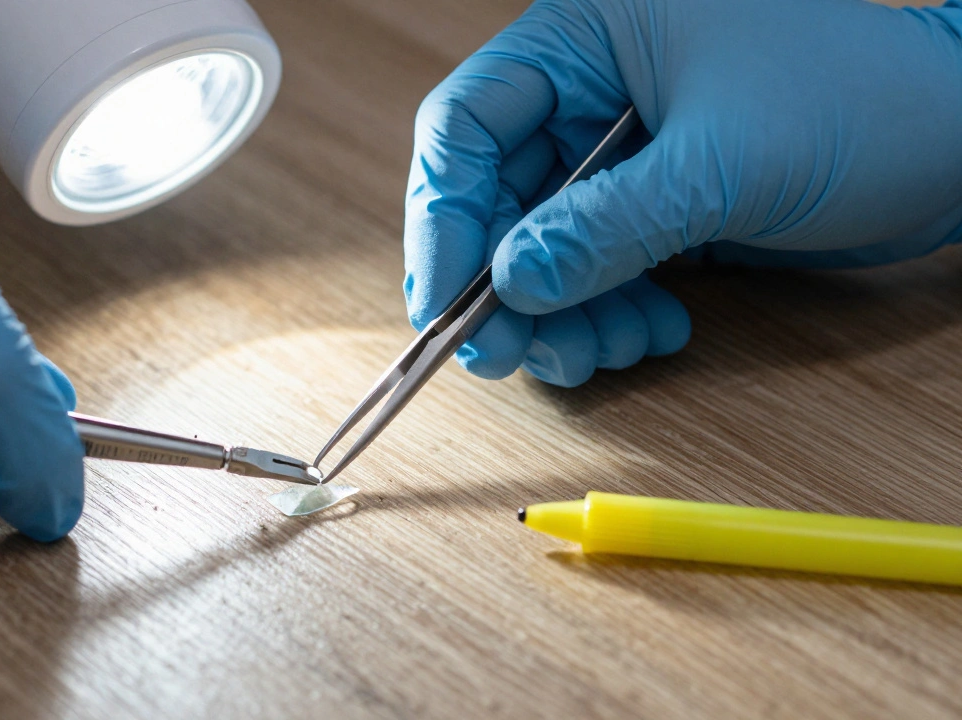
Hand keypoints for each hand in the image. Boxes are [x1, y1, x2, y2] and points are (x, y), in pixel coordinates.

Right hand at [405, 0, 961, 386]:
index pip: (467, 123)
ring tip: (608, 351)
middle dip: (503, 286)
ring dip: (560, 315)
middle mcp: (590, 89)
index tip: (444, 302)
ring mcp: (619, 151)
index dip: (443, 215)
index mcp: (587, 35)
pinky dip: (607, 313)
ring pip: (539, 247)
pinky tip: (653, 332)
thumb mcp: (721, 167)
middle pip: (495, 196)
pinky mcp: (651, 202)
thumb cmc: (861, 104)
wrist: (959, 143)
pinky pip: (593, 270)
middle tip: (513, 356)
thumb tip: (508, 285)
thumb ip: (603, 229)